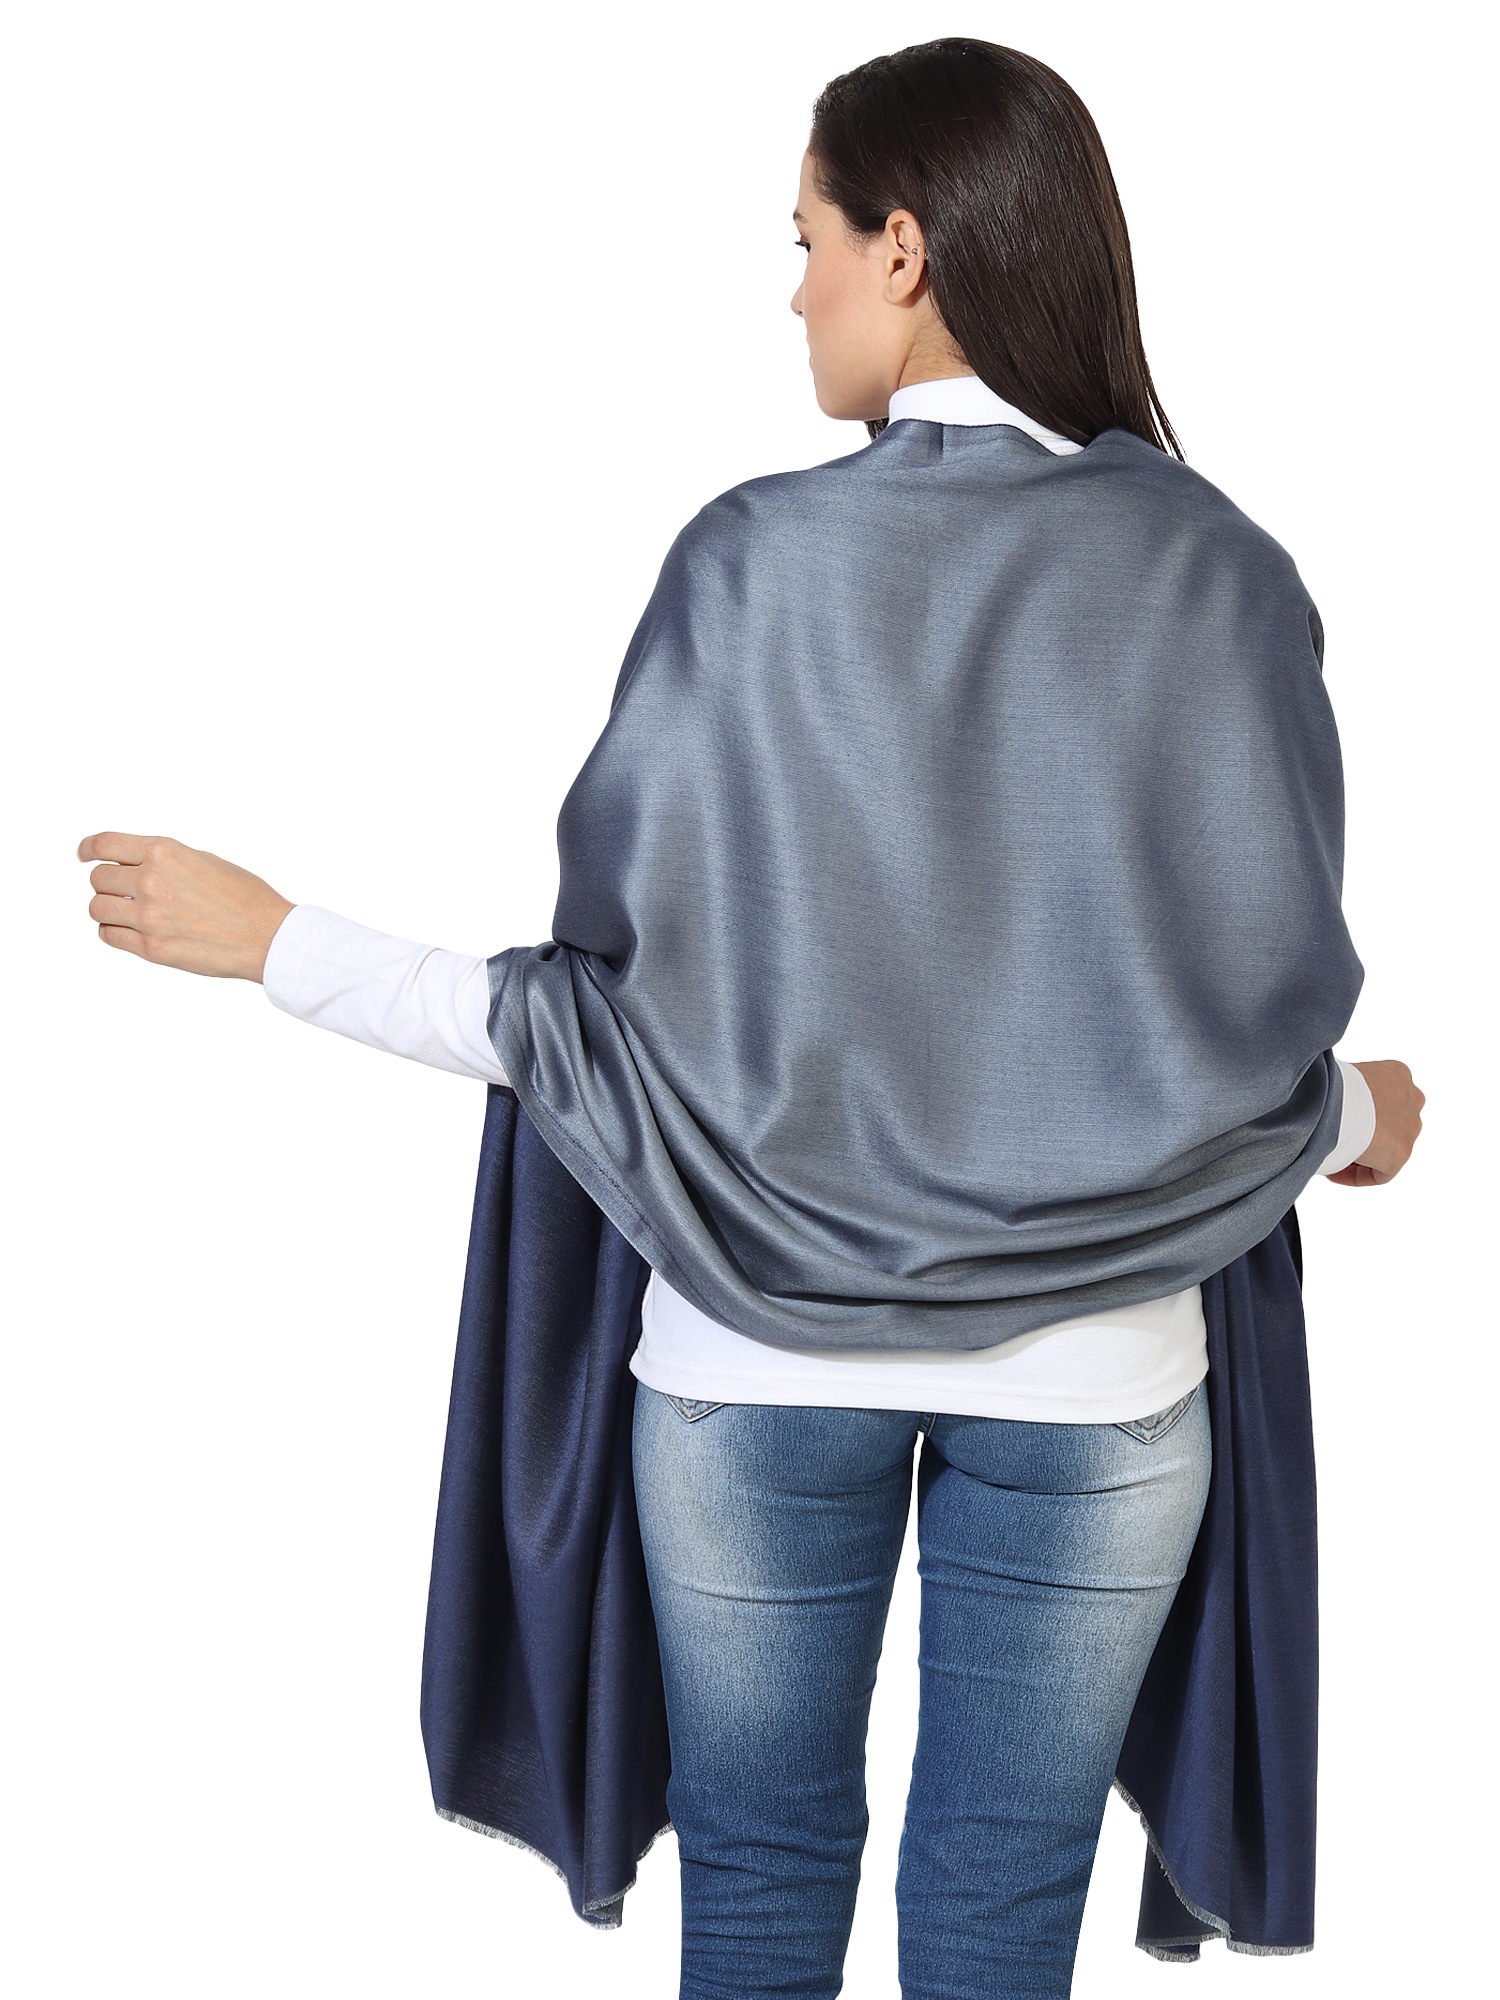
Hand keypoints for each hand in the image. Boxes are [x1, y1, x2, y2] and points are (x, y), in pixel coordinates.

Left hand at [78, 832, 293, 980]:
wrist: (268, 936)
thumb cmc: (246, 898)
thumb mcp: (205, 860)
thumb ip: (166, 860)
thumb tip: (137, 865)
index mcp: (164, 853)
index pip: (104, 844)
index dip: (88, 848)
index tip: (84, 854)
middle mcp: (150, 881)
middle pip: (99, 878)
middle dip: (108, 883)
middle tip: (123, 891)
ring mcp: (148, 916)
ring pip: (97, 907)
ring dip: (108, 908)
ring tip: (127, 912)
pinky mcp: (151, 948)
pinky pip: (109, 935)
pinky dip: (113, 931)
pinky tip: (129, 930)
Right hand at [1325, 1059, 1424, 1185]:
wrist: (1333, 1100)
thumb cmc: (1326, 1084)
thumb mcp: (1340, 1074)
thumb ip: (1345, 1086)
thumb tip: (1326, 1099)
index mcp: (1398, 1073)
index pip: (1384, 1097)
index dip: (1359, 1113)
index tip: (1336, 1120)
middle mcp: (1412, 1099)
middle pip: (1389, 1123)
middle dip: (1365, 1133)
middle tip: (1335, 1139)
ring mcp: (1410, 1128)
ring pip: (1387, 1149)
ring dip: (1363, 1155)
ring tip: (1332, 1157)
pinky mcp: (1401, 1154)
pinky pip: (1381, 1173)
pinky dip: (1357, 1175)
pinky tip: (1333, 1175)